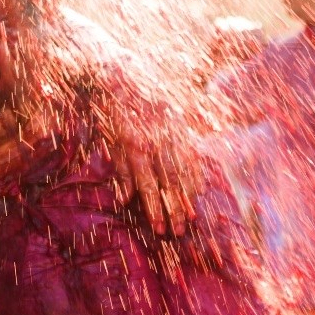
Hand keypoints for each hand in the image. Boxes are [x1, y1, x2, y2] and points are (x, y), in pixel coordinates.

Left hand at [108, 108, 200, 236]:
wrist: (131, 83)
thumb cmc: (119, 116)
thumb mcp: (114, 143)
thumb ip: (123, 172)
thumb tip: (126, 199)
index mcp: (137, 149)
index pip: (149, 186)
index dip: (155, 209)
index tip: (159, 228)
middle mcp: (158, 146)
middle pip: (170, 185)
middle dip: (175, 210)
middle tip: (178, 232)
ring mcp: (173, 138)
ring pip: (185, 174)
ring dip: (188, 198)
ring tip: (191, 219)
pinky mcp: (183, 132)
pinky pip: (194, 158)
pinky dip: (197, 176)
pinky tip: (200, 192)